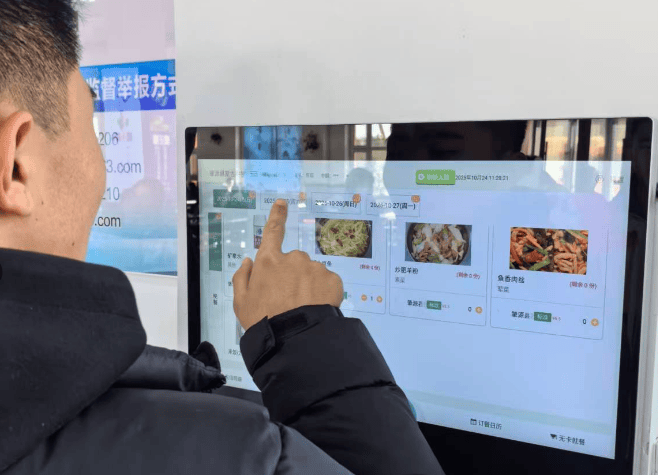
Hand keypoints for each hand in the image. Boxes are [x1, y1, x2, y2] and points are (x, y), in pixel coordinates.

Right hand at [232, 199, 343, 329]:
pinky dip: (323, 294)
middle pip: (294, 263)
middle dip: (292, 277)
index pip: (272, 232)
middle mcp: (292, 258)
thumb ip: (242, 278)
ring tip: (302, 308)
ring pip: (311, 273)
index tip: (282, 203)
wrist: (294, 338)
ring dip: (308, 286)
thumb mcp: (241, 302)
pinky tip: (316, 308)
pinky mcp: (332, 279)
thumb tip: (249, 261)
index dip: (277, 216)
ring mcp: (314, 268)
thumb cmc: (264, 321)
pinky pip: (327, 283)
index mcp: (268, 261)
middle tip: (288, 301)